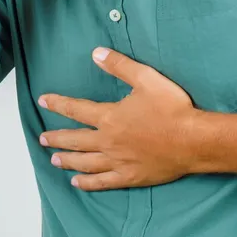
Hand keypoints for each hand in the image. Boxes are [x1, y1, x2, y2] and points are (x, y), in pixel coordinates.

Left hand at [38, 47, 206, 191]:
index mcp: (109, 117)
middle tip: (42, 139)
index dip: (57, 104)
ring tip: (54, 160)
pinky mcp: (130, 177)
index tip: (43, 101)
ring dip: (67, 161)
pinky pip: (103, 182)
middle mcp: (108, 141)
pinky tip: (77, 183)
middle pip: (75, 140)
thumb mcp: (146, 78)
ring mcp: (118, 161)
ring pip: (84, 163)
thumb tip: (96, 53)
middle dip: (57, 138)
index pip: (75, 109)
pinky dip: (88, 183)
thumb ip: (119, 65)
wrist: (193, 141)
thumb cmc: (172, 108)